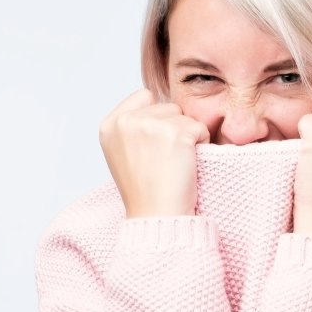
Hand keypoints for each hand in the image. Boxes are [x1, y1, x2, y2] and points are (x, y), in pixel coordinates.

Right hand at [98, 89, 209, 216]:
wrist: (156, 216)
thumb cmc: (144, 189)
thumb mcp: (122, 152)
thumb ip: (132, 125)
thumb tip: (154, 99)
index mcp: (111, 124)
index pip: (144, 96)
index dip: (157, 117)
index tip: (154, 145)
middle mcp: (127, 121)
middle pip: (167, 106)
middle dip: (172, 127)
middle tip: (164, 159)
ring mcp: (151, 125)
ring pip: (184, 116)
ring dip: (187, 136)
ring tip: (174, 162)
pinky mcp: (177, 133)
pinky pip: (200, 127)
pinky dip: (201, 144)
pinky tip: (186, 164)